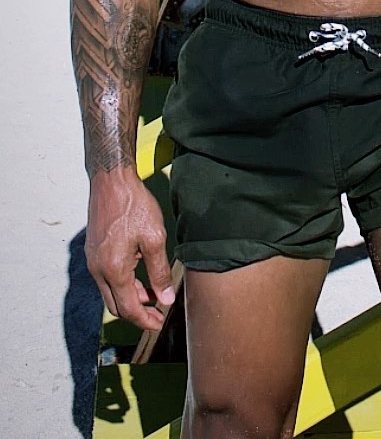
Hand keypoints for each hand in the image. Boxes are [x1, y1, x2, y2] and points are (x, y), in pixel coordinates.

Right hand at [85, 167, 175, 330]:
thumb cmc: (133, 205)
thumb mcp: (154, 238)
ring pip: (110, 292)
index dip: (145, 320)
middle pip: (116, 306)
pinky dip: (123, 284)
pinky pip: (106, 278)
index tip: (159, 323)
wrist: (111, 180)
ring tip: (153, 295)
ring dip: (130, 298)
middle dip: (137, 313)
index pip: (128, 309)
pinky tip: (139, 277)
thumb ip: (158, 271)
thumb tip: (165, 298)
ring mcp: (93, 261)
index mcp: (113, 270)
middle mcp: (98, 270)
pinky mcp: (93, 252)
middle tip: (157, 314)